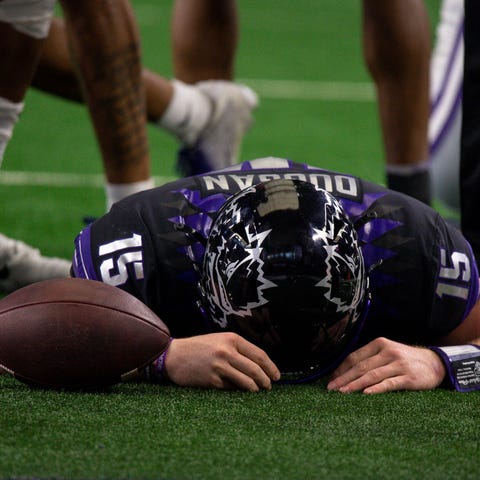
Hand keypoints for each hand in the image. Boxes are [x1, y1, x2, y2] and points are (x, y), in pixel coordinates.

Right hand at [164, 332, 280, 391]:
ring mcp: (219, 366)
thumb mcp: (220, 340)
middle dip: (266, 380)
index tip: (276, 376)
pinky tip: (238, 390)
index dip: (271, 367)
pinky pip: (231, 388)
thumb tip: (258, 365)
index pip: (259, 354)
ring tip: (258, 390)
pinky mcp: (212, 381)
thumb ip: (238, 349)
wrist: (174, 355)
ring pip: (246, 381)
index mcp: (232, 339)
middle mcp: (227, 351)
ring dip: (255, 388)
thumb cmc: (199, 347)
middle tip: (269, 386)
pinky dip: (237, 390)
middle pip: (255, 369)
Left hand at [327, 337, 445, 393]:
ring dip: (355, 384)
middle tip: (330, 388)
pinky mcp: (409, 377)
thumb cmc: (405, 359)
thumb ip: (370, 358)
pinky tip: (365, 394)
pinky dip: (376, 388)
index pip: (355, 356)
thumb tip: (345, 371)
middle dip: (344, 378)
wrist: (436, 363)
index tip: (330, 379)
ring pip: (372, 375)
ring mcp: (398, 364)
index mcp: (379, 343)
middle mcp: (388, 351)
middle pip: (361, 366)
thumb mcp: (388, 352)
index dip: (341, 368)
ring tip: (342, 392)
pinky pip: (389, 383)